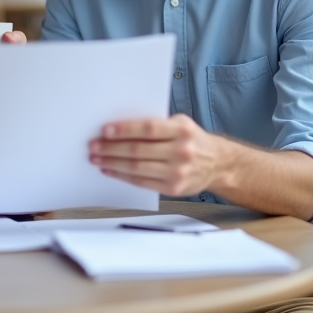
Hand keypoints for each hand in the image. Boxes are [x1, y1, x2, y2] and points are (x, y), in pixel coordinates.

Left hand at [89, 114, 229, 196]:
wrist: (217, 164)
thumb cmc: (192, 140)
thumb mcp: (180, 124)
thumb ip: (156, 125)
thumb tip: (120, 127)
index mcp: (182, 130)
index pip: (148, 129)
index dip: (125, 130)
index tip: (106, 130)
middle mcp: (182, 151)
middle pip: (139, 150)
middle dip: (112, 148)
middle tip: (94, 146)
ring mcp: (178, 171)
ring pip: (137, 168)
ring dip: (113, 163)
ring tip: (98, 158)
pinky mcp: (173, 188)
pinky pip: (142, 182)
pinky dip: (123, 176)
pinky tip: (111, 170)